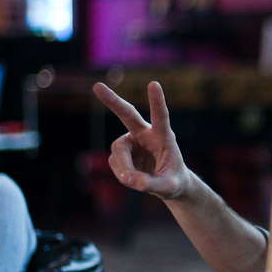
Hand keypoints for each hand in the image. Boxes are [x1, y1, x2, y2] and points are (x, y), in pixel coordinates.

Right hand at [93, 81, 190, 199]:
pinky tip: (132, 177)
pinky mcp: (122, 150)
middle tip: (97, 86)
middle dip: (113, 101)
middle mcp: (146, 134)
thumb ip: (150, 184)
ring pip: (117, 150)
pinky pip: (114, 161)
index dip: (157, 101)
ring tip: (135, 180)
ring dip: (124, 167)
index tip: (154, 84)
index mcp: (164, 136)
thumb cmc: (174, 181)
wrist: (168, 184)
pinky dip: (121, 173)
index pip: (161, 116)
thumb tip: (127, 179)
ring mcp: (132, 140)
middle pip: (127, 114)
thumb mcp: (168, 187)